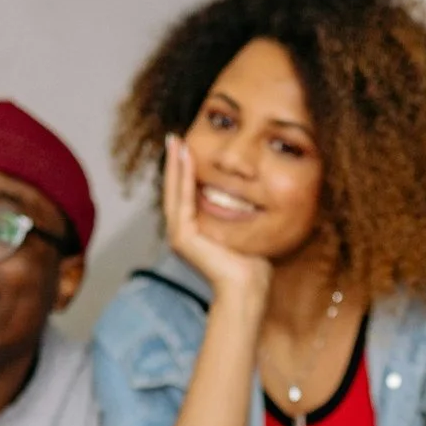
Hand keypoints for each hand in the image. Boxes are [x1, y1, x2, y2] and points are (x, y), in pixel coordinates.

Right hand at [161, 137, 272, 305]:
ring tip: (176, 143)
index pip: (186, 194)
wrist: (247, 288)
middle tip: (175, 138)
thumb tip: (250, 196)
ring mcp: (178, 236)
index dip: (185, 170)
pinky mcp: (182, 238)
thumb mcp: (243, 229)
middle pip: (175, 190)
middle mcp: (181, 232)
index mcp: (194, 231)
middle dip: (175, 163)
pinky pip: (182, 201)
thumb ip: (238, 212)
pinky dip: (183, 179)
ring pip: (175, 192)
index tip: (187, 147)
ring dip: (175, 166)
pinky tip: (186, 160)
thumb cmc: (251, 264)